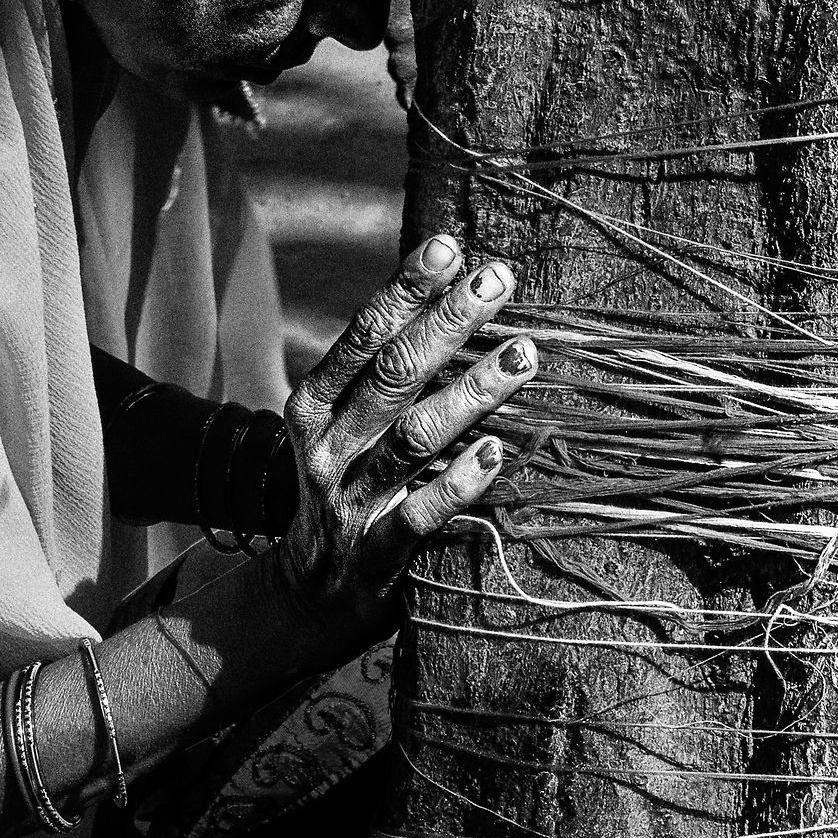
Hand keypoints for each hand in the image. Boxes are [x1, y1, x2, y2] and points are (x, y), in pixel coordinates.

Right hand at [272, 234, 535, 635]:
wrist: (311, 591)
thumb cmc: (347, 485)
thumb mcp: (346, 425)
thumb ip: (384, 372)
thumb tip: (452, 295)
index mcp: (314, 405)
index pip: (363, 336)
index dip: (406, 289)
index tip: (450, 246)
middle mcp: (326, 447)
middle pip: (393, 374)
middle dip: (448, 322)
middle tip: (499, 280)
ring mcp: (350, 501)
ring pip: (414, 438)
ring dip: (471, 392)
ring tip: (525, 355)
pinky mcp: (378, 553)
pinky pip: (422, 514)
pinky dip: (460, 483)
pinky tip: (499, 452)